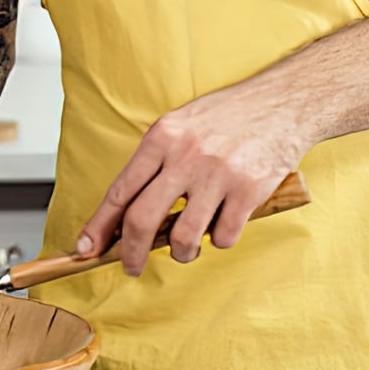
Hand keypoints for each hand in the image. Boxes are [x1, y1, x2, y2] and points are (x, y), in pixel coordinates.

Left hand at [77, 85, 311, 274]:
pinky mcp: (249, 191)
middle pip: (142, 220)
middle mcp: (186, 156)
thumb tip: (126, 213)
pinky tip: (223, 224)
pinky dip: (220, 240)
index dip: (99, 226)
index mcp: (162, 137)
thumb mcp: (180, 125)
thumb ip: (155, 163)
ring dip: (181, 252)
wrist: (282, 103)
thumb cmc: (226, 117)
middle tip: (130, 266)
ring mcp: (218, 175)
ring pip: (184, 237)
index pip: (120, 190)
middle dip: (129, 253)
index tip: (86, 248)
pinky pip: (223, 237)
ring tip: (186, 247)